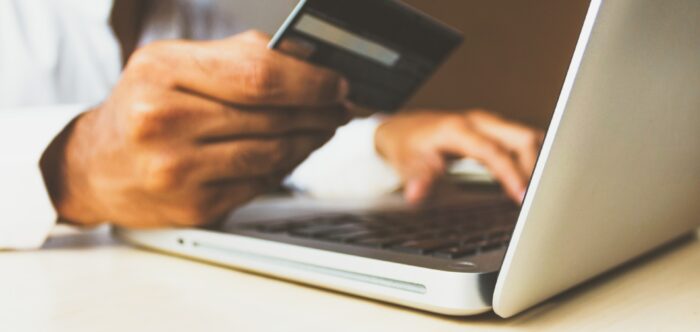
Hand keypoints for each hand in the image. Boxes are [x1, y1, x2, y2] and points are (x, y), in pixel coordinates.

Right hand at [40, 31, 348, 227]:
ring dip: (310, 140)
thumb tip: (310, 60)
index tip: (337, 82)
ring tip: (323, 127)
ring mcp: (177, 170)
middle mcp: (163, 121)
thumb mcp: (174, 64)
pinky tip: (293, 152)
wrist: (96, 167)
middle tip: (341, 106)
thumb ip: (238, 57)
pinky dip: (285, 166)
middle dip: (320, 110)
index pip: (258, 74)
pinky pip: (260, 183)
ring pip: (272, 153)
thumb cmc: (142, 108)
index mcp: (161, 71)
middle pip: (271, 115)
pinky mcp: (194, 206)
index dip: (310, 80)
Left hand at [375, 110, 543, 203]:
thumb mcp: (406, 163)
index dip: (511, 173)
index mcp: (458, 129)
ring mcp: (488, 124)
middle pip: (521, 137)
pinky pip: (522, 141)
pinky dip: (532, 158)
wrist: (403, 129)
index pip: (493, 151)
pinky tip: (532, 179)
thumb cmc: (407, 145)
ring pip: (526, 137)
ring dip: (537, 162)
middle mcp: (478, 122)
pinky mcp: (494, 130)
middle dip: (535, 167)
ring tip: (541, 191)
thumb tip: (416, 194)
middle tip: (539, 198)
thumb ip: (417, 178)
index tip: (522, 196)